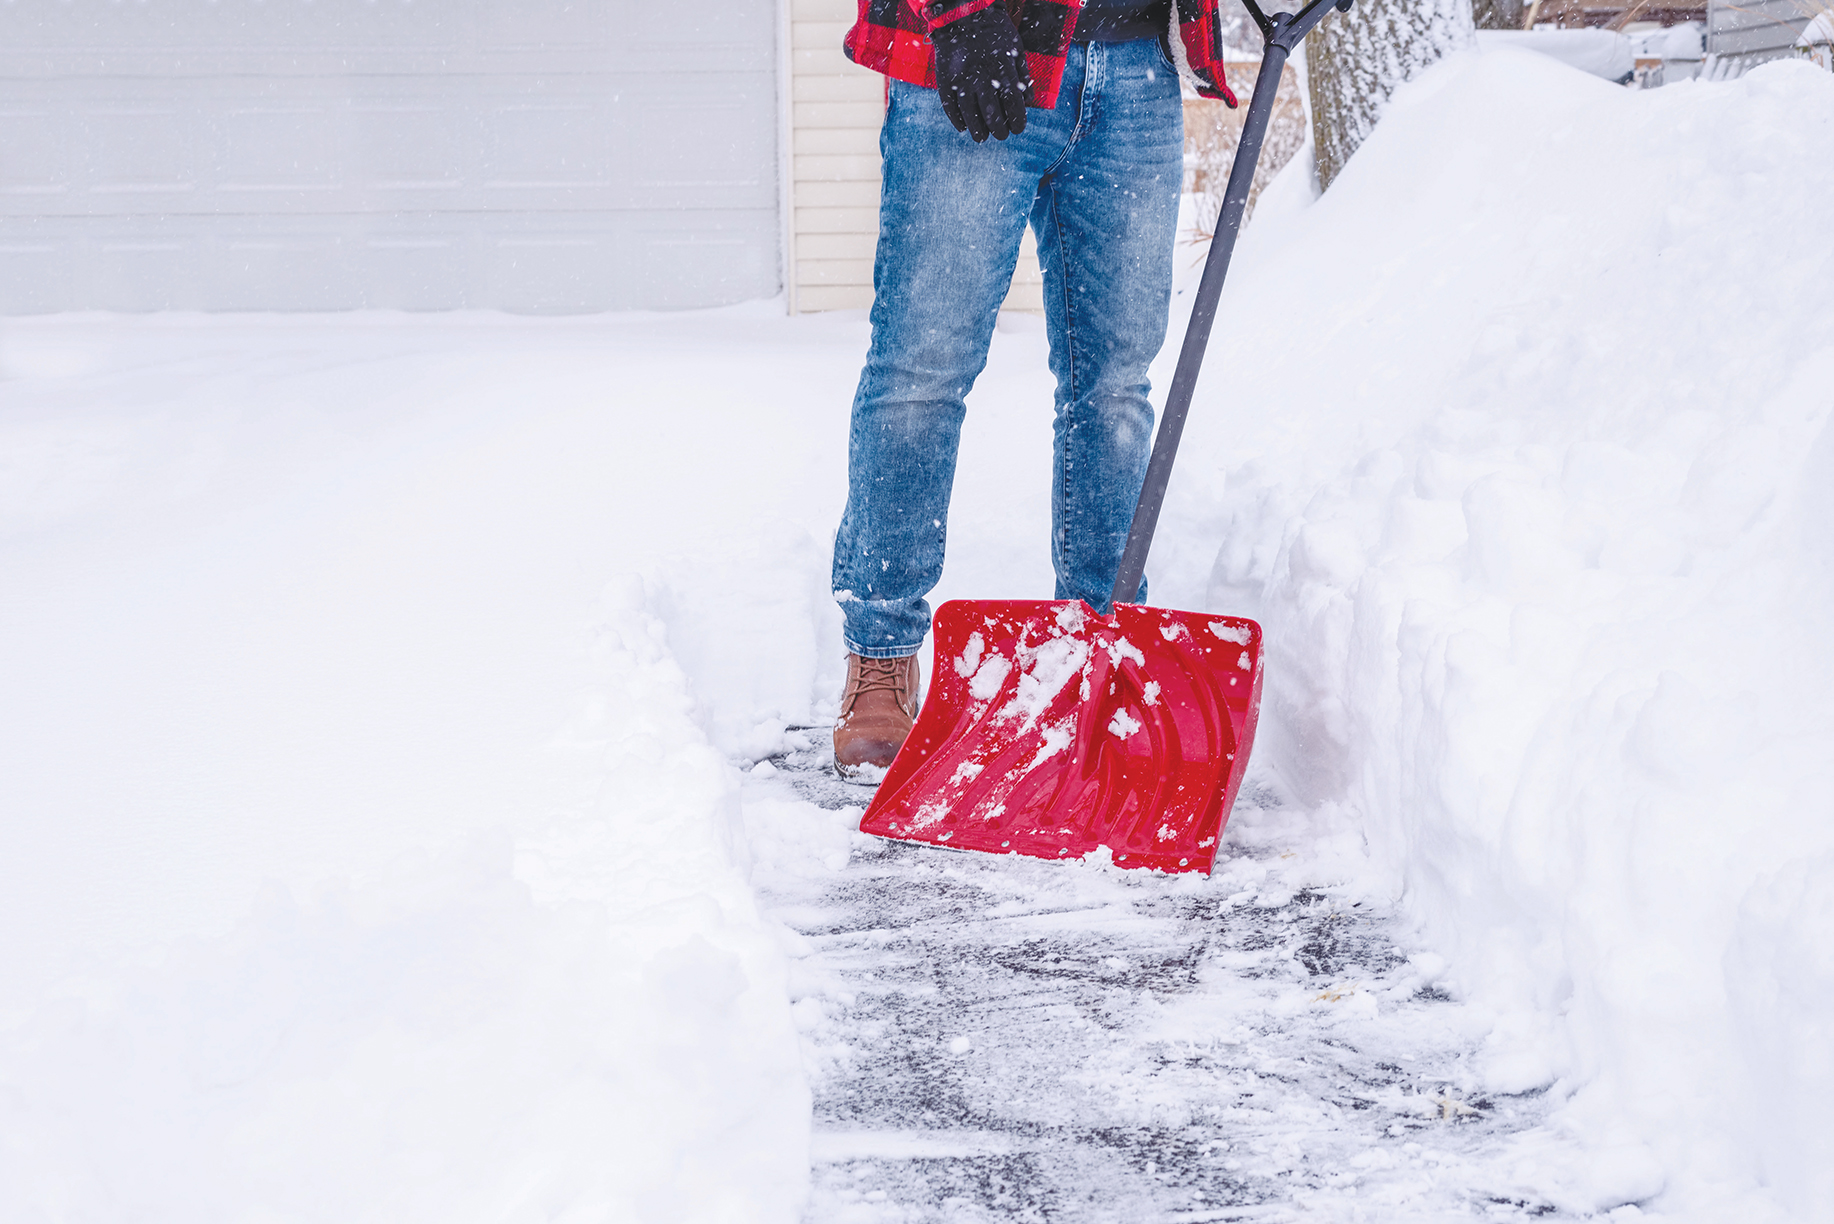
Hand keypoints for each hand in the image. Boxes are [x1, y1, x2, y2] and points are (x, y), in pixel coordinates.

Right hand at [929, 6, 1030, 141]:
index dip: (1017, 121)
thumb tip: (1029, 98)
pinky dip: (956, 121)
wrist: (962, 14)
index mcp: (1002, 70)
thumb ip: (1022, 72)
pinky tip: (963, 127)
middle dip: (999, 130)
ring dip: (978, 131)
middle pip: (992, 115)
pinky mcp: (944, 80)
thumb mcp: (1014, 47)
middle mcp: (982, 78)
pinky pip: (950, 107)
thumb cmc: (993, 31)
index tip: (1018, 129)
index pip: (1013, 105)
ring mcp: (961, 80)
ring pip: (970, 115)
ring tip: (982, 137)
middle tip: (1001, 135)